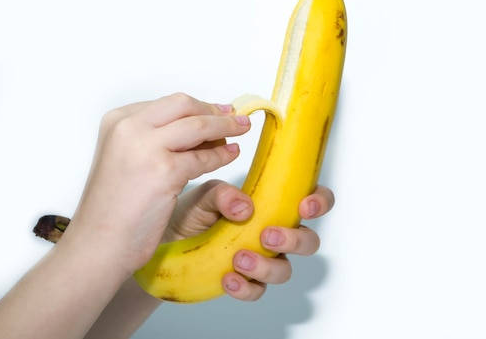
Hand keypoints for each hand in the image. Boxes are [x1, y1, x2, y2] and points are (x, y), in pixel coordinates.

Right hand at [65, 93, 250, 273]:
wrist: (98, 243)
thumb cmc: (113, 208)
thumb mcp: (126, 159)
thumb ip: (154, 138)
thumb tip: (198, 123)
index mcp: (117, 120)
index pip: (168, 103)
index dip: (199, 106)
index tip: (218, 110)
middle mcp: (128, 127)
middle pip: (185, 106)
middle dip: (215, 111)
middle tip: (236, 118)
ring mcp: (145, 147)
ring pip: (199, 126)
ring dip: (227, 126)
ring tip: (242, 130)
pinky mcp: (163, 170)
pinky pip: (204, 157)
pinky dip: (222, 155)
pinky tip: (231, 154)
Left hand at [164, 180, 334, 300]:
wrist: (166, 242)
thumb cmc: (192, 212)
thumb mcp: (204, 194)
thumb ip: (224, 194)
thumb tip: (244, 208)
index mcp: (272, 204)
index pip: (310, 199)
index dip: (319, 202)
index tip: (304, 206)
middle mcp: (273, 232)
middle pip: (309, 241)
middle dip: (294, 240)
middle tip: (267, 235)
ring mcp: (262, 259)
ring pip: (285, 270)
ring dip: (266, 266)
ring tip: (239, 259)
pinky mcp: (245, 281)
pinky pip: (258, 291)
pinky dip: (246, 288)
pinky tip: (228, 279)